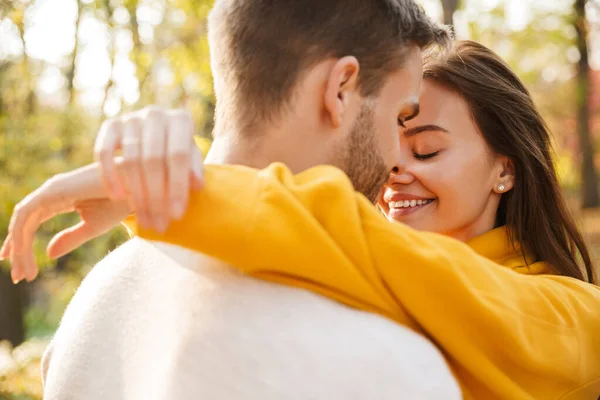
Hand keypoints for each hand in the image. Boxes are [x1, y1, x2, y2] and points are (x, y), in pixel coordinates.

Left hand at [0, 163, 130, 283]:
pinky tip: (21, 253)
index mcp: (59, 198)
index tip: (21, 269)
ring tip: (22, 272)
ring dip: (18, 247)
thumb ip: (70, 239)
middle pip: (24, 223)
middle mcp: (51, 191)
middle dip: (17, 251)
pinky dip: (19, 233)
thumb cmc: (120, 203)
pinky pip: (27, 213)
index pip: (32, 222)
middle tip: (18, 277)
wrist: (137, 186)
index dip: (22, 245)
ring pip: (22, 220)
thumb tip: (48, 254)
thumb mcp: (93, 227)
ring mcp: (51, 188)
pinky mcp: (53, 188)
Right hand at [94, 106, 203, 231]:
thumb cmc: (179, 152)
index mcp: (181, 120)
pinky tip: (117, 197)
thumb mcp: (192, 159)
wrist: (157, 134)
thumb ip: (194, 170)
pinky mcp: (110, 124)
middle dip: (157, 197)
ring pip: (130, 160)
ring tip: (144, 220)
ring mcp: (131, 118)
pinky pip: (104, 152)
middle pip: (154, 160)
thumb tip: (197, 185)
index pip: (179, 156)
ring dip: (137, 194)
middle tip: (159, 224)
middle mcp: (156, 114)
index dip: (177, 187)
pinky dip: (109, 176)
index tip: (177, 215)